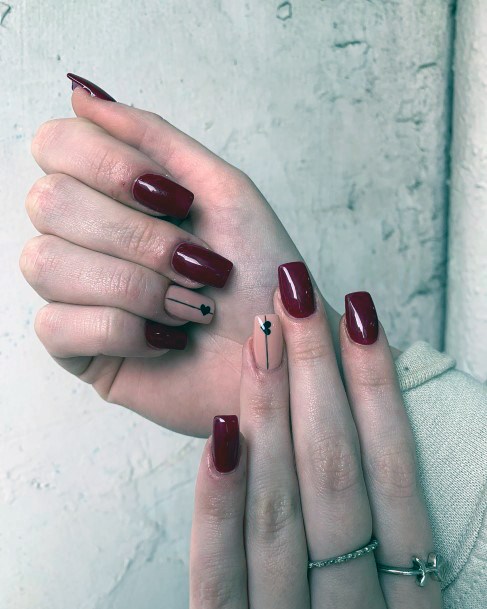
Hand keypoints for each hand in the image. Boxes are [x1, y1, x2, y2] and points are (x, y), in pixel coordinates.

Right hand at [20, 81, 339, 435]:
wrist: (281, 350)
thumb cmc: (259, 271)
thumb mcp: (222, 189)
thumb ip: (154, 137)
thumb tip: (80, 93)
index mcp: (115, 193)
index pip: (56, 145)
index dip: (109, 166)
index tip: (175, 199)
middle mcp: (85, 235)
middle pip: (47, 201)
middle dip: (136, 237)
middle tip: (196, 264)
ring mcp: (76, 292)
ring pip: (44, 263)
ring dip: (135, 286)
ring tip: (190, 306)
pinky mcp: (77, 347)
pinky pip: (54, 326)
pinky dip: (124, 331)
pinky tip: (166, 338)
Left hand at [190, 283, 440, 607]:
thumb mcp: (407, 596)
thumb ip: (395, 530)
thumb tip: (368, 422)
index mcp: (413, 601)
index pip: (397, 480)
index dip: (379, 392)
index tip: (360, 316)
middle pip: (336, 478)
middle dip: (317, 377)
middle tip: (296, 295)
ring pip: (282, 509)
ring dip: (271, 413)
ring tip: (262, 334)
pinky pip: (221, 577)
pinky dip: (220, 505)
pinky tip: (220, 431)